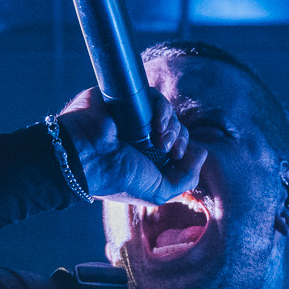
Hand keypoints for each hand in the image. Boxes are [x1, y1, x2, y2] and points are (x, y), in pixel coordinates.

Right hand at [56, 88, 206, 205]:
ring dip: (172, 125)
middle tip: (168, 150)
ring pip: (168, 112)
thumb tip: (202, 152)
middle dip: (180, 139)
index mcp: (149, 159)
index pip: (179, 147)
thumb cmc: (118, 179)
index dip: (186, 150)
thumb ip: (186, 179)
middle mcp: (143, 138)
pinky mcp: (127, 100)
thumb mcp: (158, 192)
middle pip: (177, 128)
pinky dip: (162, 109)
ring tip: (159, 138)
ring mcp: (135, 118)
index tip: (177, 158)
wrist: (85, 158)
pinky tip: (155, 123)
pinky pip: (154, 97)